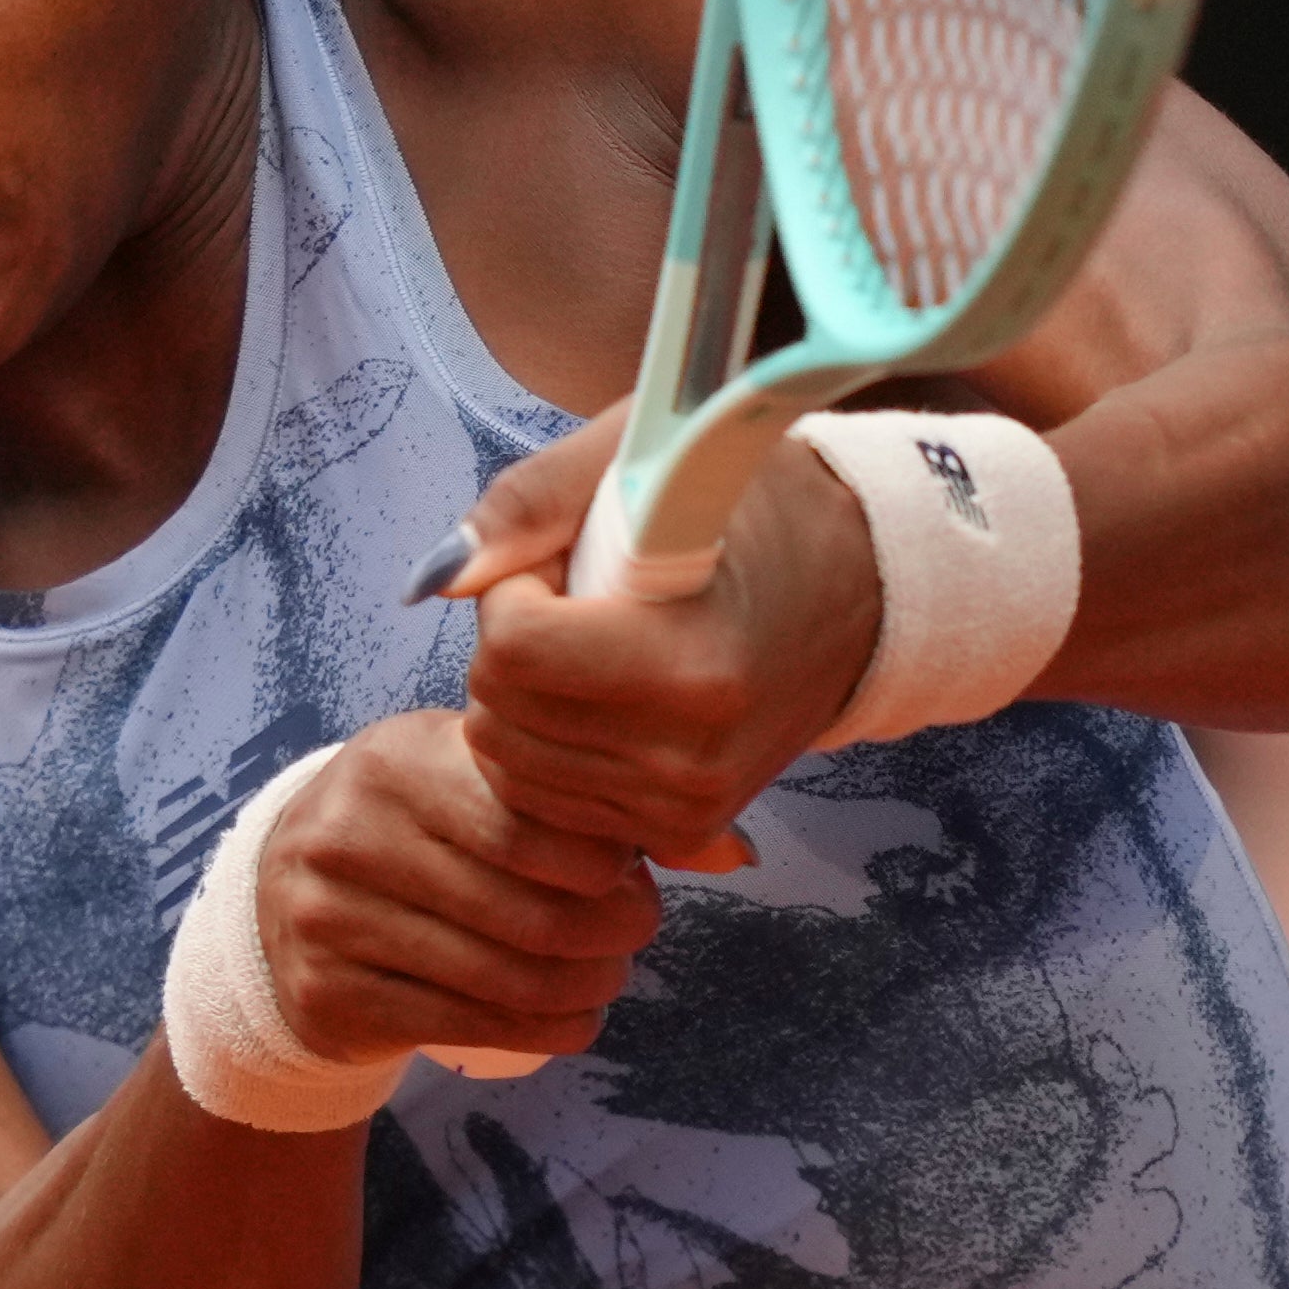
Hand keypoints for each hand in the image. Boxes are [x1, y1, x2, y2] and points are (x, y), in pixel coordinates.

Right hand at [257, 711, 660, 1063]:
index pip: (530, 825)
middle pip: (530, 912)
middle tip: (634, 935)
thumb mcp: (475, 781)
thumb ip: (585, 804)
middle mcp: (349, 834)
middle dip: (612, 935)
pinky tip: (571, 1019)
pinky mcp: (331, 994)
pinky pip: (470, 1026)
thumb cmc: (417, 827)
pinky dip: (547, 1033)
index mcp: (394, 761)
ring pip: (507, 979)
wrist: (283, 894)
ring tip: (605, 976)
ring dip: (586, 990)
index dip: (606, 864)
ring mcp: (330, 919)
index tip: (631, 874)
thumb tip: (732, 853)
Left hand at [435, 409, 882, 865]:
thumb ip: (526, 506)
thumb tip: (433, 578)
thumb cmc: (743, 508)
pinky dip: (543, 746)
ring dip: (523, 696)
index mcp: (690, 664)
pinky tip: (599, 700)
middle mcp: (690, 755)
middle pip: (497, 710)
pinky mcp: (678, 830)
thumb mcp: (637, 458)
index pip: (511, 650)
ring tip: (597, 646)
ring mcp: (684, 805)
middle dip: (511, 643)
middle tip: (580, 602)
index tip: (566, 562)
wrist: (855, 586)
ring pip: (504, 761)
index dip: (517, 590)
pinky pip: (540, 800)